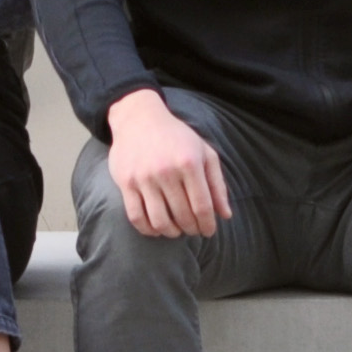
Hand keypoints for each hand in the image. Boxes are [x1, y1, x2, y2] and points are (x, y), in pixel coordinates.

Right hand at [107, 90, 232, 238]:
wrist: (139, 118)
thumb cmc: (177, 137)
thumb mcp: (204, 153)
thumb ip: (217, 184)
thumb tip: (225, 215)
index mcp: (189, 162)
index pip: (202, 206)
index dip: (207, 224)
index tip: (208, 231)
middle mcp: (166, 171)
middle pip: (182, 215)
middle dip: (191, 229)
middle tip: (193, 230)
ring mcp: (144, 178)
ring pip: (159, 221)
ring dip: (171, 232)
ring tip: (176, 230)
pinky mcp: (126, 182)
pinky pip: (136, 217)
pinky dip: (148, 229)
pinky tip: (156, 228)